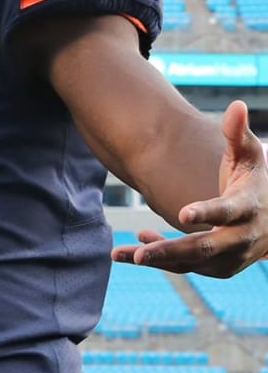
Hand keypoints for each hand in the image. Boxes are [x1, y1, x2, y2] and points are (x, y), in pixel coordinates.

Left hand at [112, 101, 267, 277]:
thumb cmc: (253, 180)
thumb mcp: (249, 156)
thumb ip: (238, 133)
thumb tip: (237, 104)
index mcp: (249, 207)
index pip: (229, 211)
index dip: (208, 212)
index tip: (183, 214)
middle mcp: (241, 238)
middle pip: (206, 248)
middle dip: (172, 250)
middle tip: (140, 253)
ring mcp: (229, 257)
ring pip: (191, 264)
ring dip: (157, 259)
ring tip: (120, 253)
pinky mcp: (216, 267)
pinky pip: (185, 268)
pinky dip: (160, 262)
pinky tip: (132, 250)